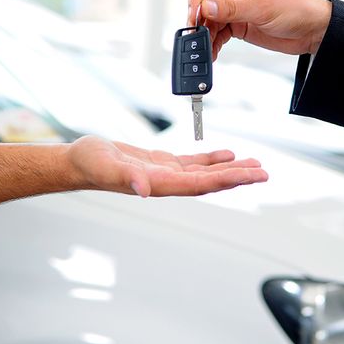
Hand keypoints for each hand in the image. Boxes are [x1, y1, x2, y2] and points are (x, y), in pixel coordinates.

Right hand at [67, 136, 267, 197]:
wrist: (79, 161)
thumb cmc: (89, 164)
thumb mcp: (106, 166)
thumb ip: (126, 177)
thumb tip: (144, 189)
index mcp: (159, 184)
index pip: (201, 184)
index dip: (227, 179)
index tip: (250, 175)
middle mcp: (167, 182)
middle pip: (210, 181)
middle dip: (238, 177)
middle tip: (264, 172)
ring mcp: (166, 173)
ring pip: (205, 173)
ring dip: (230, 169)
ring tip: (254, 165)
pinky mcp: (161, 163)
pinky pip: (192, 163)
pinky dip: (211, 159)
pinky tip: (225, 154)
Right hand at [188, 0, 332, 59]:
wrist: (311, 30)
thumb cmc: (295, 8)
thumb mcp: (262, 8)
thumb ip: (231, 9)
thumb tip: (205, 8)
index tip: (194, 14)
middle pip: (205, 0)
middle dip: (199, 18)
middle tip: (195, 33)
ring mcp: (234, 5)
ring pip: (209, 18)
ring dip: (205, 33)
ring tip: (203, 48)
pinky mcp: (236, 23)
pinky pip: (218, 31)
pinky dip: (213, 42)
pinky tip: (212, 52)